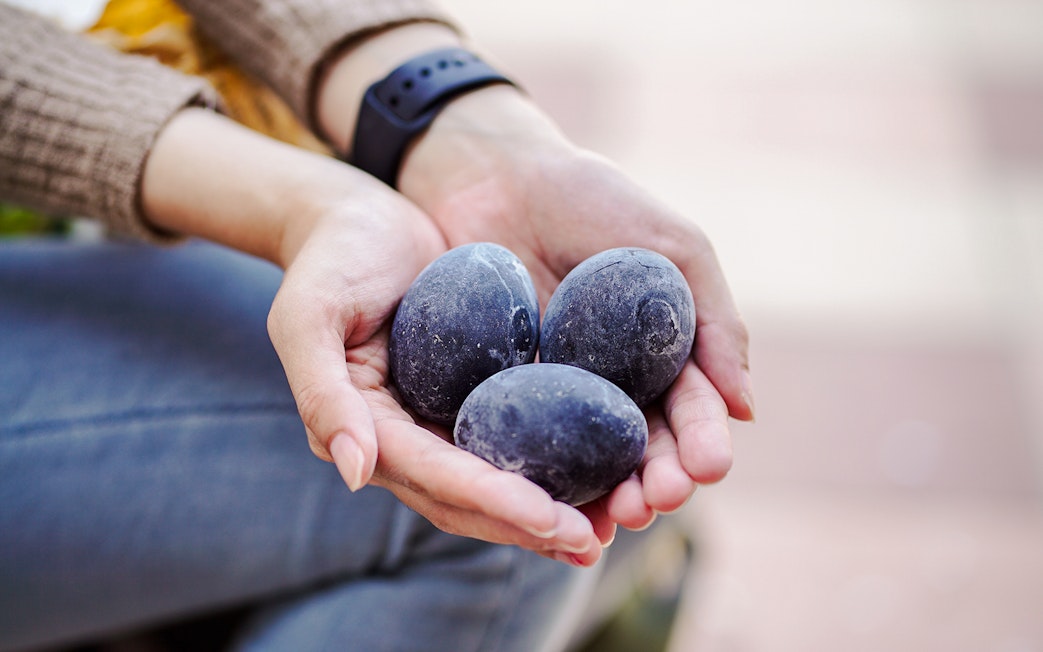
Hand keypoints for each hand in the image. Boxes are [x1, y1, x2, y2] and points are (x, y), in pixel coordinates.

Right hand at [270, 196, 603, 565]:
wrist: (361, 221)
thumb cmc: (331, 259)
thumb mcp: (308, 315)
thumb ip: (322, 394)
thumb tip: (353, 473)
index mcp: (364, 430)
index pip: (433, 476)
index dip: (490, 499)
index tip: (550, 518)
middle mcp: (403, 441)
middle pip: (467, 499)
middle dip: (527, 525)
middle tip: (591, 542)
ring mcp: (438, 423)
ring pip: (494, 483)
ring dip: (545, 513)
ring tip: (603, 531)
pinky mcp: (470, 399)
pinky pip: (512, 439)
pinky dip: (552, 463)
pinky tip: (601, 473)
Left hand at [397, 86, 753, 532]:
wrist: (496, 174)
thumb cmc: (593, 199)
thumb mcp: (673, 246)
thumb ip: (714, 320)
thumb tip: (747, 408)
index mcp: (662, 353)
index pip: (690, 410)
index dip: (701, 442)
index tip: (708, 467)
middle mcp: (614, 381)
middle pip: (641, 446)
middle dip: (657, 478)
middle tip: (658, 500)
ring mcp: (557, 389)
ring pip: (587, 457)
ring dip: (605, 492)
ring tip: (614, 515)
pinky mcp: (500, 391)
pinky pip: (522, 440)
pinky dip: (539, 475)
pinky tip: (547, 499)